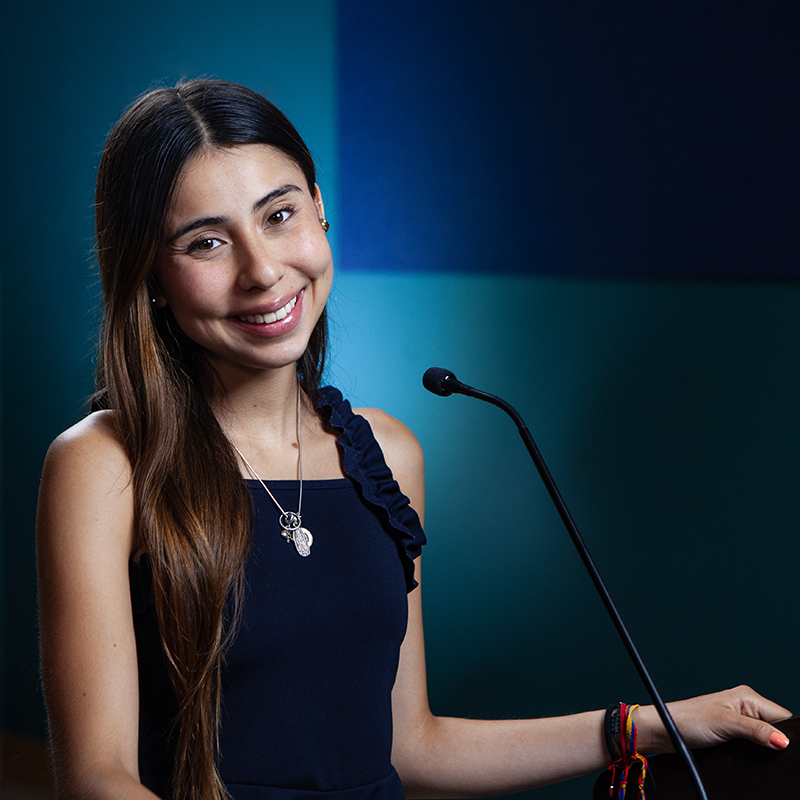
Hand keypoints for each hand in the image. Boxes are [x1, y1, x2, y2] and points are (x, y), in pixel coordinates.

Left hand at [635, 685, 790, 752]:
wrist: (665, 729)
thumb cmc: (688, 719)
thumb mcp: (726, 725)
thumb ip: (756, 731)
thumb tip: (783, 740)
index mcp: (748, 696)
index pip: (783, 716)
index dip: (786, 734)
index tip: (783, 748)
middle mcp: (746, 705)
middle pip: (777, 727)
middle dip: (775, 741)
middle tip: (760, 748)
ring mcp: (740, 719)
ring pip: (768, 736)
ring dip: (764, 746)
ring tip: (746, 746)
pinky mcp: (734, 731)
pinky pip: (756, 742)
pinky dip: (755, 750)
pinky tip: (745, 752)